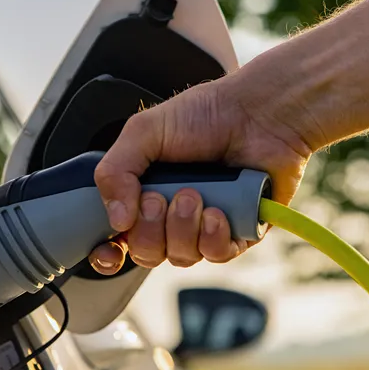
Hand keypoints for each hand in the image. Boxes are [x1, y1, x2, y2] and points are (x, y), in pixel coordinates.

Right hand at [89, 71, 314, 272]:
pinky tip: (218, 212)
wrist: (259, 112)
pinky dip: (213, 238)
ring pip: (181, 257)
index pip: (118, 238)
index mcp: (145, 191)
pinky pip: (217, 255)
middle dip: (149, 230)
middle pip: (146, 253)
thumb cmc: (207, 114)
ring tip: (195, 195)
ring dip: (182, 229)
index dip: (109, 252)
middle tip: (159, 198)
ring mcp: (205, 225)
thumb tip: (116, 220)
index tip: (109, 249)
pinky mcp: (239, 232)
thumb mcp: (144, 131)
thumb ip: (115, 170)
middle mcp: (173, 213)